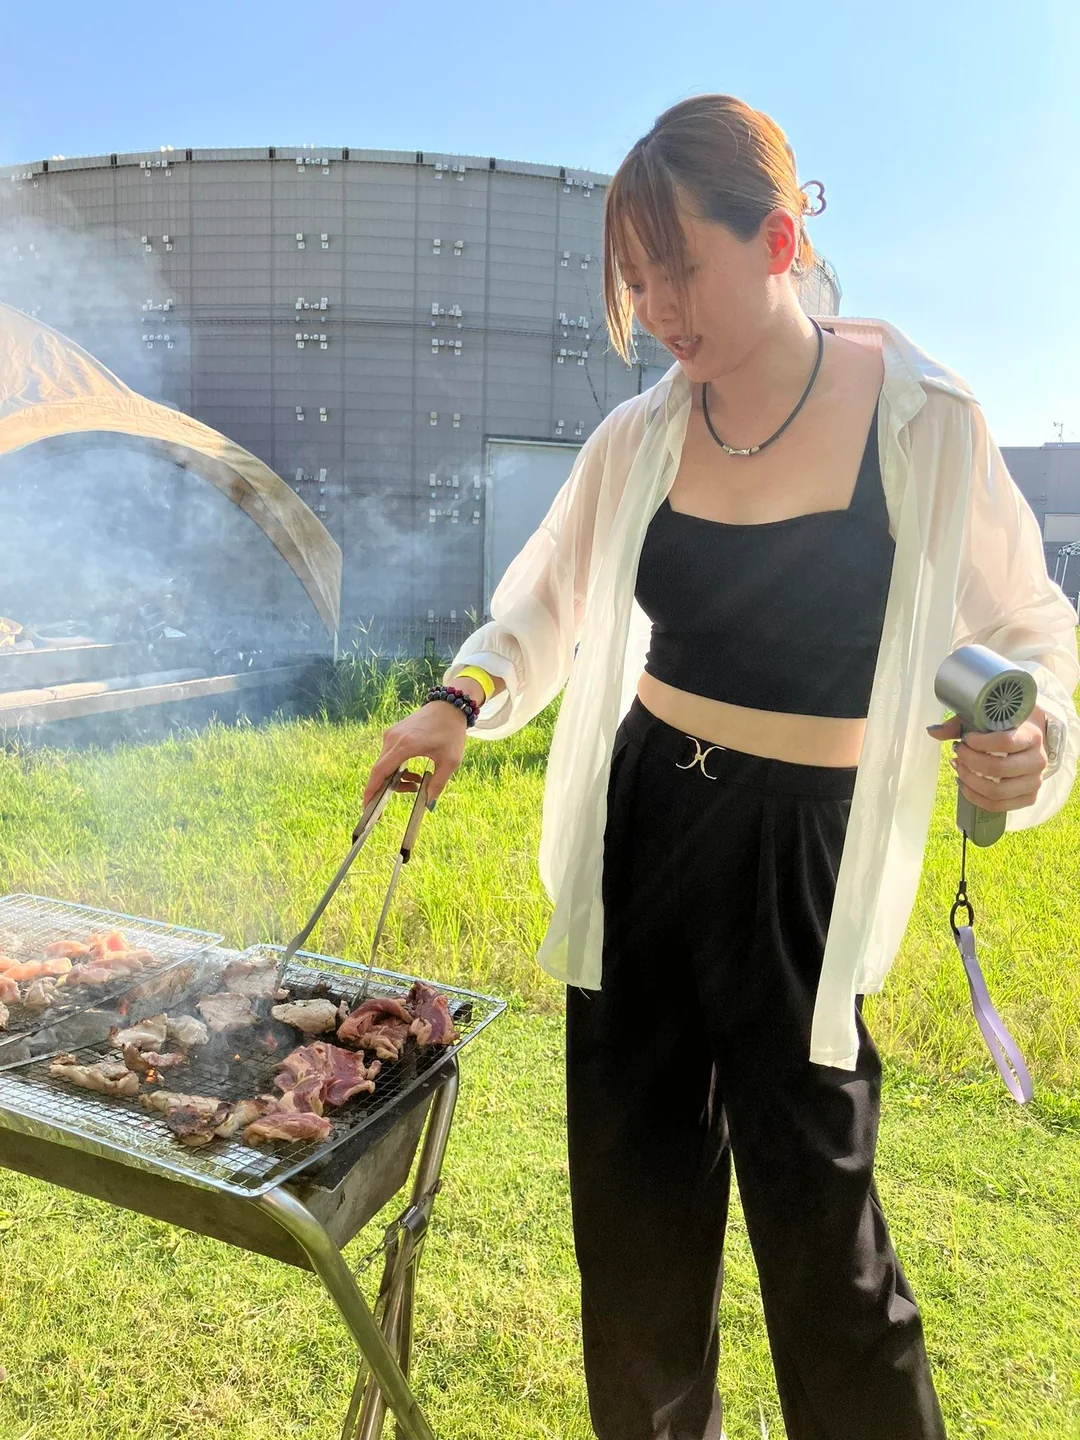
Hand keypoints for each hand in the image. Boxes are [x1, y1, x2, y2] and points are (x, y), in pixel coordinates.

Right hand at [360, 700, 468, 809]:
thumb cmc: (451, 732)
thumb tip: (428, 803)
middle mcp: (393, 739)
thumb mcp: (450, 761)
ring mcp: (391, 735)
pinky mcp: (393, 733)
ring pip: (384, 765)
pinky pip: (388, 757)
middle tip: (405, 797)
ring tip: (417, 782)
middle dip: (389, 788)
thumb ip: (438, 783)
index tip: (366, 807)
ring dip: (397, 778)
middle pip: (380, 771)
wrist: (449, 707)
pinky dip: (398, 769)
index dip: (371, 791)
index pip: (379, 771)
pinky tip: (413, 772)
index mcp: (405, 745)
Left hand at [925, 706, 1048, 811]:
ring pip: (997, 791)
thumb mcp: (988, 718)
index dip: (979, 743)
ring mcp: (1034, 782)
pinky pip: (998, 806)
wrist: (1032, 740)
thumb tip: (932, 731)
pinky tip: (963, 784)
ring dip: (970, 781)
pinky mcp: (1028, 798)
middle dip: (970, 761)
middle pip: (998, 768)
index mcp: (1032, 736)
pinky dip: (975, 797)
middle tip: (957, 752)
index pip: (1005, 743)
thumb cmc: (1006, 727)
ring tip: (958, 768)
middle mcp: (1038, 761)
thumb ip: (960, 724)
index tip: (966, 739)